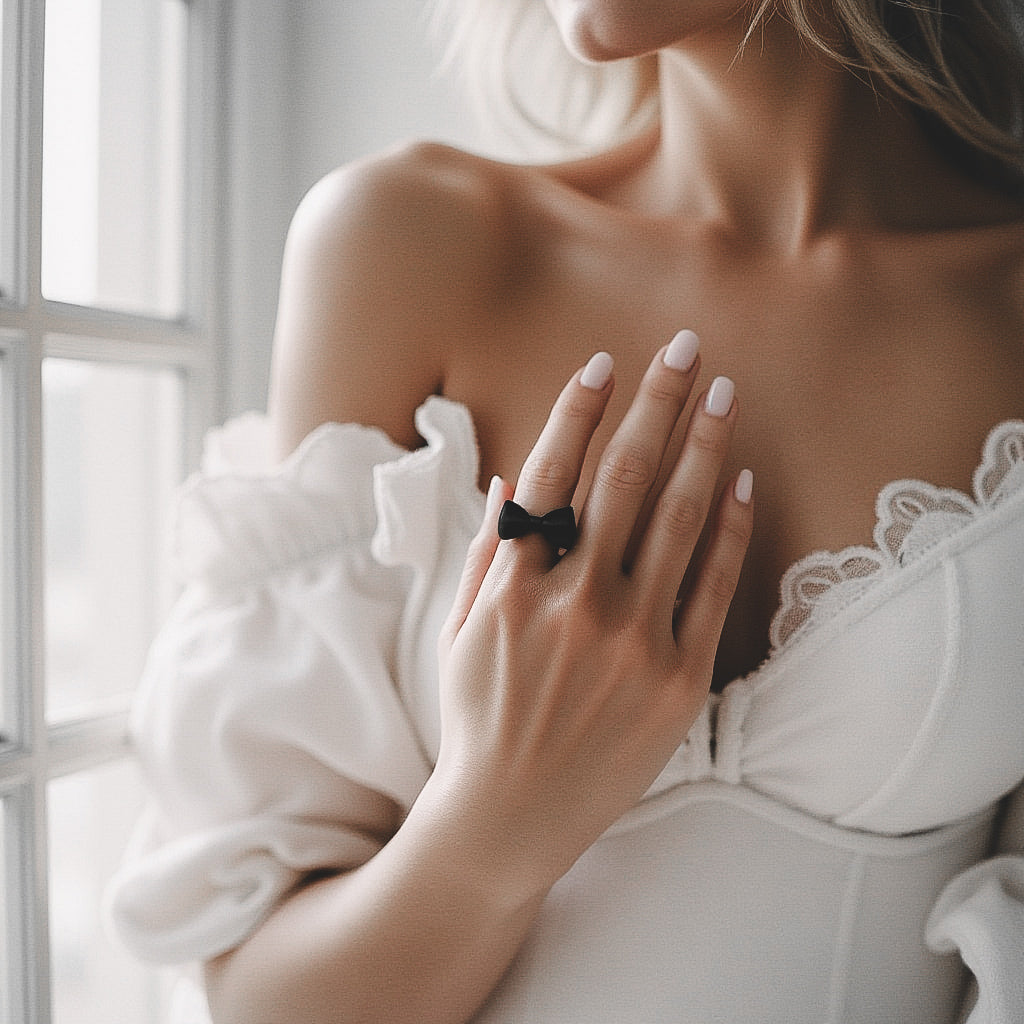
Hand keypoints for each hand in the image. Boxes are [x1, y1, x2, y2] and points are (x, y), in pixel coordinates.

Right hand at [430, 333, 752, 899]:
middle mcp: (573, 604)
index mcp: (512, 586)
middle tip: (683, 347)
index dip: (579, 410)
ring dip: (703, 445)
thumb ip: (487, 549)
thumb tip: (511, 476)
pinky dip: (730, 528)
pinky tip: (740, 480)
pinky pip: (713, 586)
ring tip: (722, 393)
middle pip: (624, 477)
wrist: (511, 816)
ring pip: (677, 518)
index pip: (551, 473)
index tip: (605, 364)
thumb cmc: (477, 715)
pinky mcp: (677, 680)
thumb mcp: (459, 629)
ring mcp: (631, 642)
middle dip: (656, 401)